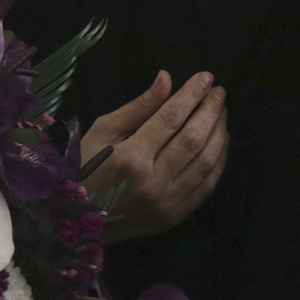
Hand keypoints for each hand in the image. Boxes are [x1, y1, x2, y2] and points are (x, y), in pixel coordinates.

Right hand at [82, 70, 228, 243]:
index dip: (192, 94)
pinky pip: (207, 185)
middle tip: (218, 92)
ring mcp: (167, 202)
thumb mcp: (103, 132)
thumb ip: (139, 107)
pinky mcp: (175, 216)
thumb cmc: (86, 169)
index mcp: (130, 158)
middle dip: (211, 110)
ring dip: (219, 133)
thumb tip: (167, 79)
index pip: (172, 118)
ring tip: (220, 113)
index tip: (206, 78)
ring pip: (207, 162)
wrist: (79, 221)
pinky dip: (219, 160)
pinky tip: (219, 142)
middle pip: (194, 139)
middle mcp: (153, 182)